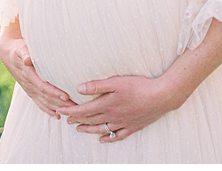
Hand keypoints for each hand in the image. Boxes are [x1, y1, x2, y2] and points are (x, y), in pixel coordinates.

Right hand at [0, 30, 75, 118]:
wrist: (9, 57)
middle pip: (46, 97)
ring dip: (58, 108)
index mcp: (28, 75)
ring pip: (44, 103)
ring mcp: (30, 90)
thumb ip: (25, 54)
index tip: (66, 96)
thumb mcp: (20, 49)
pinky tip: (58, 116)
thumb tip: (27, 60)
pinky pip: (40, 104)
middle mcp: (29, 85)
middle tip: (76, 107)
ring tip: (72, 112)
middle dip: (61, 103)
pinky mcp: (31, 93)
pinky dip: (48, 111)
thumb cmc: (18, 50)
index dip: (54, 92)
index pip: (42, 86)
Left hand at [54, 75, 176, 142]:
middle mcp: (112, 116)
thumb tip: (79, 88)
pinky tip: (103, 139)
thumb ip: (97, 86)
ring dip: (88, 129)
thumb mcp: (116, 82)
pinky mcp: (133, 126)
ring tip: (79, 129)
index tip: (60, 111)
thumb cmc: (139, 86)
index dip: (70, 111)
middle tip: (65, 120)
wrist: (161, 96)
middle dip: (76, 120)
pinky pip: (117, 135)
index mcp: (106, 105)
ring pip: (101, 129)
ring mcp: (122, 123)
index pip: (83, 110)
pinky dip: (108, 138)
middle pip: (90, 120)